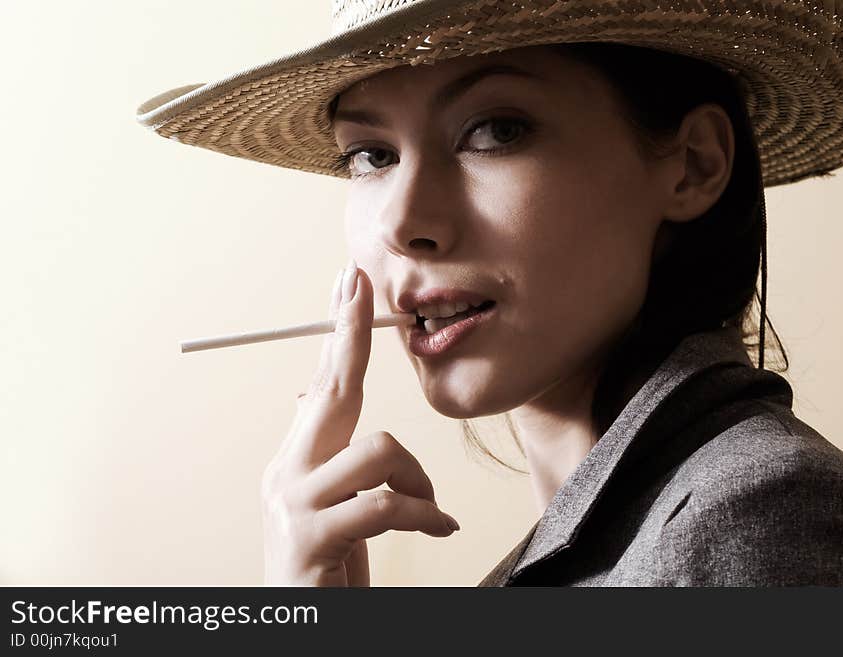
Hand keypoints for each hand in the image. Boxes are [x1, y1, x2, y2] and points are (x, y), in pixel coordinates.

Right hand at [261, 260, 459, 585]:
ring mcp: (293, 505)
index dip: (337, 333)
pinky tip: (440, 528)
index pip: (320, 386)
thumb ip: (332, 459)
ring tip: (428, 508)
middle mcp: (285, 474)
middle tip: (360, 283)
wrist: (304, 628)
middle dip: (349, 334)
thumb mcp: (333, 508)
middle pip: (329, 391)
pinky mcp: (311, 538)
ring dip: (418, 479)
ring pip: (376, 450)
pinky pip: (386, 504)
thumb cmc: (327, 568)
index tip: (348, 283)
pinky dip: (424, 515)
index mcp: (295, 462)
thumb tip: (317, 401)